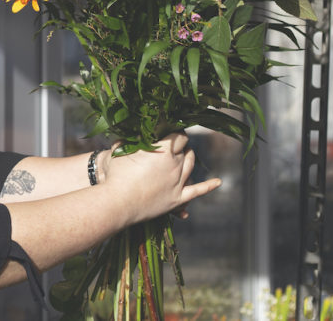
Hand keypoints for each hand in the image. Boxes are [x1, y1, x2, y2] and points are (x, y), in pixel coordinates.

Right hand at [100, 132, 219, 224]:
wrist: (116, 203)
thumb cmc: (115, 174)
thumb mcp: (119, 150)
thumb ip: (128, 140)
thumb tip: (132, 131)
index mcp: (163, 150)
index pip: (178, 135)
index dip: (175, 132)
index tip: (170, 130)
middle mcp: (175, 165)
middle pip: (185, 150)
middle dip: (181, 145)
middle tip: (172, 144)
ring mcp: (178, 183)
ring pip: (191, 166)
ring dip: (189, 158)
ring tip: (184, 154)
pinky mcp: (177, 199)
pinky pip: (197, 191)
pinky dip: (208, 186)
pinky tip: (217, 182)